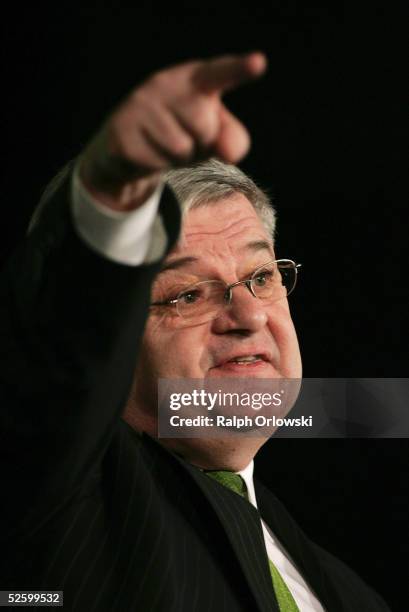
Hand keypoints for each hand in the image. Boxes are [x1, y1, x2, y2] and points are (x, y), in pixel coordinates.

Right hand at [79, 52, 266, 210]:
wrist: (127, 147)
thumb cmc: (180, 134)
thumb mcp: (213, 136)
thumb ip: (233, 140)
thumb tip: (229, 153)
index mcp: (194, 78)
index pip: (220, 73)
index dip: (239, 70)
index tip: (258, 64)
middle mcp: (164, 82)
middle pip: (205, 127)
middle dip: (200, 144)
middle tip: (183, 137)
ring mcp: (140, 103)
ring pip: (181, 149)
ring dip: (179, 159)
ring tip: (164, 146)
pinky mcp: (122, 130)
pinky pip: (157, 162)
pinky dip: (157, 166)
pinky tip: (146, 153)